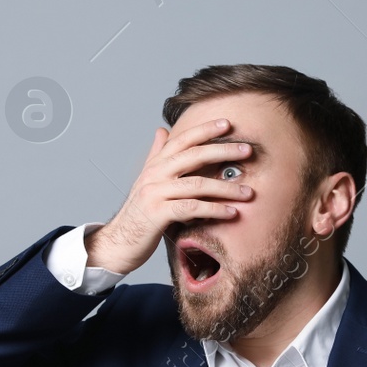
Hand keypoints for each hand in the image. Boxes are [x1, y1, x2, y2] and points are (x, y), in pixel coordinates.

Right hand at [85, 117, 253, 274]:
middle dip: (223, 151)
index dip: (204, 129)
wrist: (118, 243)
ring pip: (197, 184)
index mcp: (155, 165)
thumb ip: (156, 156)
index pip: (182, 140)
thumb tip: (161, 130)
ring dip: (226, 188)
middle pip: (193, 155)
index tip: (228, 123)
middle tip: (248, 151)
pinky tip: (232, 213)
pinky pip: (192, 208)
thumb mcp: (147, 181)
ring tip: (248, 192)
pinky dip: (214, 210)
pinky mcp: (157, 214)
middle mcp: (154, 175)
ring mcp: (155, 193)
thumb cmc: (138, 213)